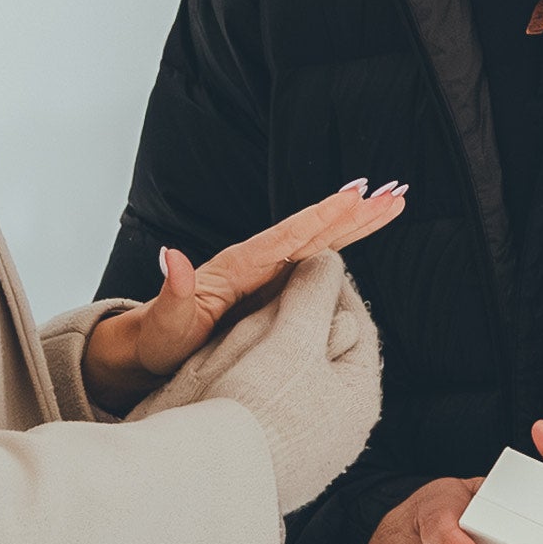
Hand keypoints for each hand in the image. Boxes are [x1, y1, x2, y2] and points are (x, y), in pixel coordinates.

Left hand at [79, 179, 406, 407]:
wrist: (149, 350)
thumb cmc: (158, 343)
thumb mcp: (164, 325)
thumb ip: (173, 294)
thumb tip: (171, 255)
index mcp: (237, 269)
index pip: (286, 239)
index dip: (320, 219)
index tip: (353, 198)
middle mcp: (255, 264)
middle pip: (312, 233)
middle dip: (352, 214)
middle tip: (393, 194)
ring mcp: (266, 275)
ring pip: (320, 243)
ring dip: (355, 223)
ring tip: (393, 202)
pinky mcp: (273, 288)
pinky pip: (314, 262)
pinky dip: (342, 245)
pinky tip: (362, 232)